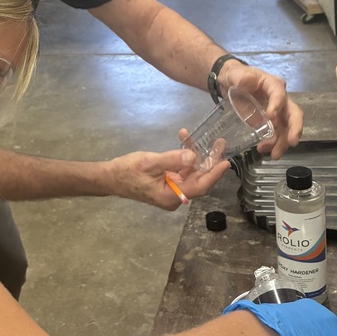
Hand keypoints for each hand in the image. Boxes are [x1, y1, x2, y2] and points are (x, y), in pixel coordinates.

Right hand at [106, 149, 231, 210]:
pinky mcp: (169, 181)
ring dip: (198, 155)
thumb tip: (192, 156)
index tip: (225, 162)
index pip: (199, 186)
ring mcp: (173, 188)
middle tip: (220, 144)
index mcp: (172, 196)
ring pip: (192, 172)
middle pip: (199, 179)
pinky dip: (184, 155)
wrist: (110, 177)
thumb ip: (172, 160)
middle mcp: (176, 195)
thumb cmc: (127, 171)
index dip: (213, 174)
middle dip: (210, 161)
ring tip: (209, 140)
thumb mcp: (149, 163)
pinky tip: (183, 139)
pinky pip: (182, 169)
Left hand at [217, 62, 302, 158]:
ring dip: (283, 142)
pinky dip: (273, 144)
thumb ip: (241, 77)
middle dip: (294, 129)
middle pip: (293, 114)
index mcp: (273, 85)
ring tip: (273, 154)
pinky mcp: (272, 123)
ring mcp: (278, 112)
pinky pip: (277, 135)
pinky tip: (263, 150)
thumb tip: (248, 80)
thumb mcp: (236, 75)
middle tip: (292, 142)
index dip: (278, 104)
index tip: (271, 117)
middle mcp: (280, 99)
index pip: (279, 94)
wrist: (231, 85)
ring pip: (287, 129)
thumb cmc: (236, 77)